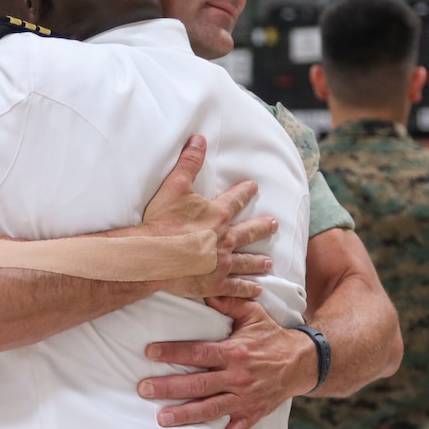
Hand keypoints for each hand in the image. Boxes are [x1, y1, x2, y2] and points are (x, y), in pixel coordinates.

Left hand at [138, 296, 312, 428]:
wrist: (303, 362)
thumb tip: (203, 285)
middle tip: (143, 388)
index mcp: (234, 352)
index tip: (150, 352)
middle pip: (198, 383)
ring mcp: (244, 399)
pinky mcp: (252, 414)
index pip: (199, 352)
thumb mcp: (252, 313)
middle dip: (169, 387)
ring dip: (185, 416)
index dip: (174, 352)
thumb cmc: (272, 336)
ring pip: (210, 409)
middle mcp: (238, 377)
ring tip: (161, 418)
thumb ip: (227, 300)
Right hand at [142, 135, 276, 298]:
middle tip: (274, 225)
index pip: (236, 200)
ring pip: (246, 261)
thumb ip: (189, 162)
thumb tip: (199, 139)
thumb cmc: (162, 221)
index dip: (245, 192)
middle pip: (249, 232)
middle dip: (262, 228)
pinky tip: (257, 290)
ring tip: (268, 263)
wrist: (154, 255)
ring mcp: (222, 262)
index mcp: (218, 214)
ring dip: (258, 261)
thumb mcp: (174, 186)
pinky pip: (237, 287)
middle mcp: (226, 238)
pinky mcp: (216, 282)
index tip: (254, 188)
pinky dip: (247, 289)